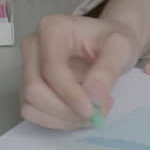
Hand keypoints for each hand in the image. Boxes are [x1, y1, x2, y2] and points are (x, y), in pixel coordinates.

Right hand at [19, 13, 142, 129]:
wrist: (107, 44)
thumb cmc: (111, 41)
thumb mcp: (122, 48)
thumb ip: (108, 70)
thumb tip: (92, 95)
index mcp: (53, 28)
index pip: (51, 68)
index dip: (69, 94)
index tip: (91, 111)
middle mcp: (33, 46)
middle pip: (35, 90)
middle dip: (66, 109)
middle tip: (98, 111)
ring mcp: (27, 67)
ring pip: (32, 105)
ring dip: (63, 117)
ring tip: (93, 108)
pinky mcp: (28, 86)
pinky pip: (33, 113)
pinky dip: (57, 120)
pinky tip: (78, 110)